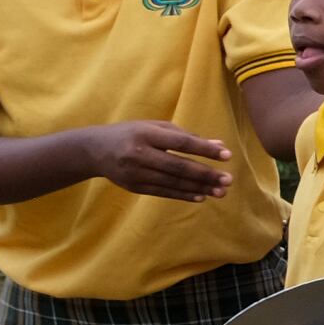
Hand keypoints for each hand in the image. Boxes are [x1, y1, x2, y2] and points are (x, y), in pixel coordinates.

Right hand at [87, 121, 236, 201]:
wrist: (95, 150)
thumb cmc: (132, 134)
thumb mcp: (155, 128)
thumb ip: (186, 136)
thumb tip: (219, 145)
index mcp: (146, 134)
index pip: (181, 143)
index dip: (205, 149)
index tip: (227, 155)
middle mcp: (139, 154)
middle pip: (178, 166)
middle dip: (206, 174)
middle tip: (228, 180)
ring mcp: (135, 172)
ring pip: (173, 182)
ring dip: (199, 188)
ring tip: (220, 191)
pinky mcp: (133, 186)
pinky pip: (163, 192)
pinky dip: (183, 195)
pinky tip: (201, 196)